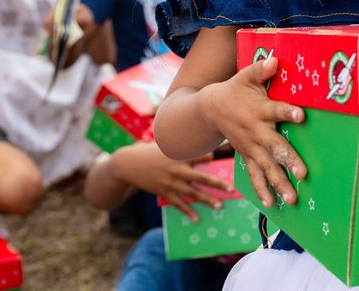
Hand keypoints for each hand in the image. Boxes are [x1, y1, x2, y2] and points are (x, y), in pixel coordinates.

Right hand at [112, 143, 232, 222]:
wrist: (127, 164)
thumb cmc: (149, 151)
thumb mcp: (165, 143)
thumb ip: (181, 143)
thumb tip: (197, 140)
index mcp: (180, 155)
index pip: (202, 154)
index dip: (215, 155)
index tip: (230, 156)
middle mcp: (178, 169)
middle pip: (202, 177)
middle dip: (218, 183)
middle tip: (231, 189)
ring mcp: (171, 182)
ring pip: (193, 193)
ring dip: (207, 200)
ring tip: (220, 207)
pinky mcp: (164, 192)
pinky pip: (179, 204)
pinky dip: (188, 212)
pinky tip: (197, 219)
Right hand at [200, 56, 305, 208]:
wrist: (209, 109)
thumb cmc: (235, 90)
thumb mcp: (245, 76)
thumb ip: (261, 69)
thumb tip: (276, 60)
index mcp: (258, 110)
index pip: (275, 110)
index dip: (287, 112)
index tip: (300, 115)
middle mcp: (255, 131)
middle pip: (274, 147)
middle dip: (288, 160)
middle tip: (303, 174)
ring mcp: (250, 147)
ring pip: (266, 167)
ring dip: (278, 183)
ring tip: (292, 198)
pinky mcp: (247, 156)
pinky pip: (253, 175)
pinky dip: (261, 190)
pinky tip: (270, 204)